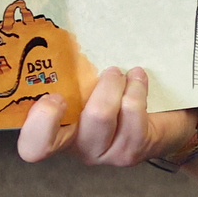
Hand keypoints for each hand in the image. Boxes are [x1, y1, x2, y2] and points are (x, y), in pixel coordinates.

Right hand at [17, 65, 196, 166]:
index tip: (55, 96)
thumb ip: (74, 79)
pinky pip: (130, 114)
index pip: (33, 146)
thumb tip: (65, 42)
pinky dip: (136, 88)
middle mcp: (78, 149)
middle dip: (81, 93)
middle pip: (67, 128)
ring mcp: (104, 154)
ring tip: (123, 72)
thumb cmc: (119, 103)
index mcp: (59, 133)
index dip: (38, 124)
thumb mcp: (91, 90)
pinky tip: (139, 78)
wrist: (164, 126)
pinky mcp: (130, 153)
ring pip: (100, 115)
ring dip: (114, 84)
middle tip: (108, 71)